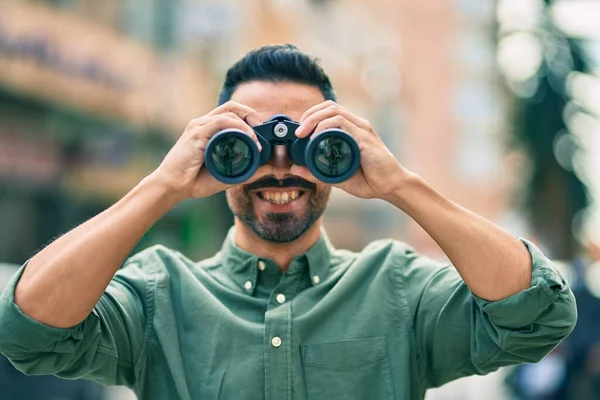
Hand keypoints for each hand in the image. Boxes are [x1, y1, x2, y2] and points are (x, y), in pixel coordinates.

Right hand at [150, 101, 262, 200]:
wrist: (173, 187)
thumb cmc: (195, 181)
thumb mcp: (228, 175)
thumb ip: (248, 171)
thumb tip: (270, 168)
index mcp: (209, 130)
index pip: (232, 113)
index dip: (250, 117)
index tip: (263, 132)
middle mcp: (203, 124)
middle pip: (232, 107)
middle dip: (252, 115)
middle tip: (264, 131)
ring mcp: (199, 126)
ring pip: (228, 112)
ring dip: (247, 124)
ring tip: (257, 140)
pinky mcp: (196, 134)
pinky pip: (220, 122)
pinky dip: (237, 127)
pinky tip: (247, 137)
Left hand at [292, 101, 408, 198]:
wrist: (391, 186)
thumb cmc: (368, 180)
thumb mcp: (335, 176)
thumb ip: (315, 172)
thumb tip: (293, 168)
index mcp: (352, 129)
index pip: (329, 110)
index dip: (311, 115)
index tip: (299, 131)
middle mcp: (357, 125)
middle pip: (329, 106)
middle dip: (309, 115)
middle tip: (297, 132)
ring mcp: (362, 129)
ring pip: (334, 111)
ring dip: (313, 119)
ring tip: (302, 134)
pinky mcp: (364, 138)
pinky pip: (342, 124)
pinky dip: (325, 128)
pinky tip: (316, 138)